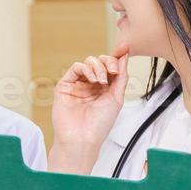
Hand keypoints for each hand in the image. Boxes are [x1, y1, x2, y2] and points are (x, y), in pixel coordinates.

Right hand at [51, 43, 128, 172]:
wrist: (82, 138)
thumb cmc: (99, 125)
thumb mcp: (117, 98)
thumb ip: (121, 77)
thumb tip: (125, 56)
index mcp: (104, 89)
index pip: (110, 67)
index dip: (116, 59)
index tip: (125, 50)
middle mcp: (90, 86)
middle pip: (100, 62)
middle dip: (108, 62)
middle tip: (113, 71)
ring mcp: (78, 85)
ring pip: (88, 62)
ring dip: (98, 67)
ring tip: (101, 81)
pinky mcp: (65, 85)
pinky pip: (76, 68)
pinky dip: (86, 69)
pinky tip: (93, 79)